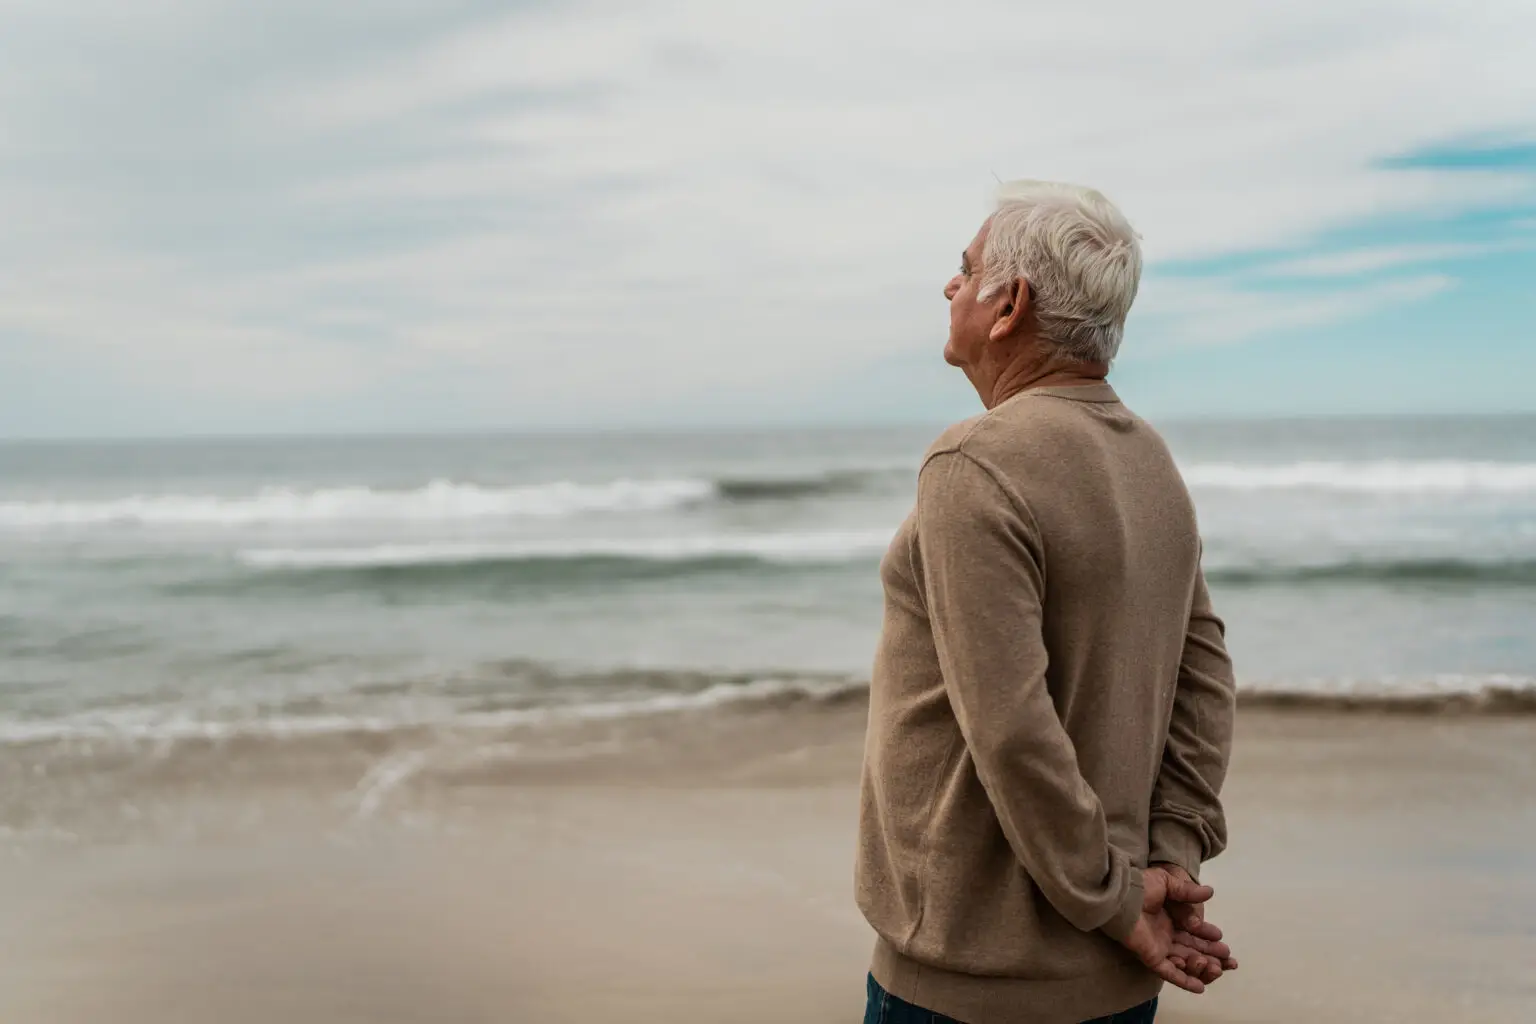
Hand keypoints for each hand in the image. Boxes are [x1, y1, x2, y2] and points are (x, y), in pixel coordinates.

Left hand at [1116, 867, 1234, 993]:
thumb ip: (1188, 891)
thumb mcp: (1167, 883)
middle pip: (1193, 950)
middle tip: (1230, 960)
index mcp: (1169, 918)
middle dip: (1212, 955)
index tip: (1221, 937)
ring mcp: (1159, 948)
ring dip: (1203, 968)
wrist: (1121, 897)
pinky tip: (1201, 987)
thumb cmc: (1141, 888)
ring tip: (1220, 968)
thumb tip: (1210, 891)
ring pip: (1186, 963)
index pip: (1193, 932)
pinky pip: (1170, 973)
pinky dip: (1185, 981)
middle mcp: (1165, 935)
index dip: (1208, 936)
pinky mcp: (1151, 958)